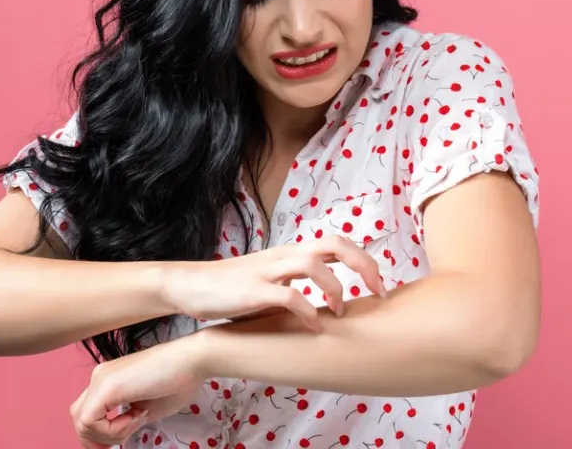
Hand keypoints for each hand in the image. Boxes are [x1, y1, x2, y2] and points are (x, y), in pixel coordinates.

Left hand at [69, 338, 205, 448]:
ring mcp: (101, 380)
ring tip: (136, 421)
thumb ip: (127, 420)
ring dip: (108, 434)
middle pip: (77, 417)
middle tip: (123, 439)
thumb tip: (117, 436)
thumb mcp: (146, 409)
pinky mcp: (108, 386)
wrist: (192, 360)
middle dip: (97, 439)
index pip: (86, 413)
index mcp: (107, 381)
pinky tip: (136, 418)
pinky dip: (112, 430)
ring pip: (81, 422)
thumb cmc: (178, 381)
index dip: (99, 434)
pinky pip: (91, 421)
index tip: (123, 437)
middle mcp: (99, 378)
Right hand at [163, 235, 385, 330]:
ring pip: (314, 264)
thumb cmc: (233, 288)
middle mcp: (284, 256)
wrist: (191, 286)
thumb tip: (330, 303)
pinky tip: (315, 328)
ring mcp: (268, 271)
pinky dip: (308, 312)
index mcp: (291, 253)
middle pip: (334, 244)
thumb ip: (298, 283)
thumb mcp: (272, 281)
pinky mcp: (254, 291)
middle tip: (378, 293)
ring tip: (340, 312)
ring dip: (335, 288)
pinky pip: (289, 296)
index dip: (365, 261)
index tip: (380, 287)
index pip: (338, 242)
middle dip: (364, 266)